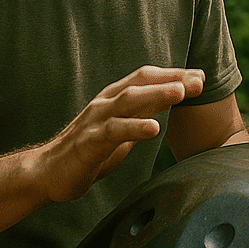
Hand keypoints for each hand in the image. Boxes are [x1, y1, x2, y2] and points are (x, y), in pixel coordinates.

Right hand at [35, 66, 202, 201]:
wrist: (48, 172)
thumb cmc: (88, 150)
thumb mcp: (121, 130)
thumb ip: (140, 116)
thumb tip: (168, 107)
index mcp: (113, 98)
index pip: (147, 78)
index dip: (174, 75)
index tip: (201, 76)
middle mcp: (105, 103)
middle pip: (142, 83)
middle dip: (172, 80)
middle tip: (200, 81)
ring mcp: (95, 120)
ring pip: (129, 101)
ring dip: (157, 95)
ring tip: (181, 93)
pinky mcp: (88, 142)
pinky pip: (114, 131)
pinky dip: (134, 128)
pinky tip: (154, 128)